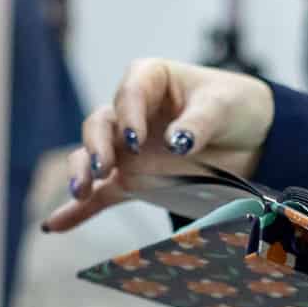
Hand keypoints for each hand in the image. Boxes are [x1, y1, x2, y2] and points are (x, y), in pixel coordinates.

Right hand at [41, 58, 274, 232]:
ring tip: (81, 191)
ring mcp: (128, 148)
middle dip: (97, 146)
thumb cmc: (234, 106)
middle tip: (105, 167)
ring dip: (82, 171)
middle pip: (100, 124)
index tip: (134, 137)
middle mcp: (132, 113)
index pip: (130, 92)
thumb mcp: (223, 107)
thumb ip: (198, 123)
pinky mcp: (134, 178)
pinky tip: (55, 225)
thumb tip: (176, 141)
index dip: (128, 114)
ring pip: (93, 156)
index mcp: (151, 81)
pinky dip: (79, 211)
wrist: (252, 136)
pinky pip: (103, 195)